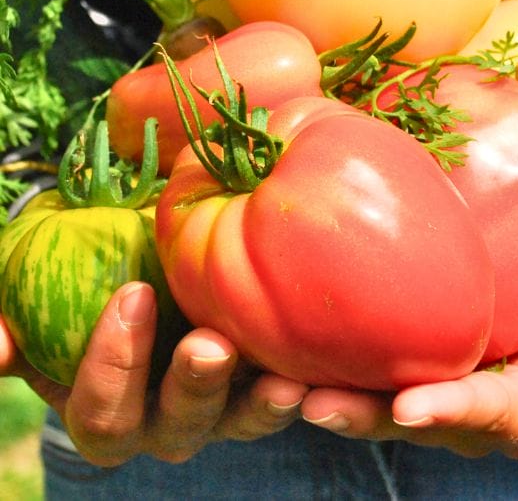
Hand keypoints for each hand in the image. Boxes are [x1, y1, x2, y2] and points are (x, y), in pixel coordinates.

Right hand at [1, 282, 307, 466]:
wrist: (142, 259)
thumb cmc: (78, 270)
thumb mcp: (31, 283)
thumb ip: (7, 314)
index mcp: (102, 407)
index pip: (101, 411)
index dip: (112, 363)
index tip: (133, 295)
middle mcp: (159, 419)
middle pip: (175, 427)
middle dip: (192, 388)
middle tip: (209, 346)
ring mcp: (215, 405)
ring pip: (236, 422)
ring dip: (258, 406)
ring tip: (282, 382)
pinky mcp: (257, 380)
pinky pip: (281, 395)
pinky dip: (301, 386)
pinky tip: (317, 367)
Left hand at [301, 267, 517, 458]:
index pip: (494, 414)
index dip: (452, 412)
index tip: (409, 409)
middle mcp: (475, 404)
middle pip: (414, 416)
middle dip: (362, 416)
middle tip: (312, 404)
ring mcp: (438, 379)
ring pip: (377, 393)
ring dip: (328, 390)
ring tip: (275, 382)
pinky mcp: (409, 347)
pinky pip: (367, 355)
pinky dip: (326, 353)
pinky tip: (283, 337)